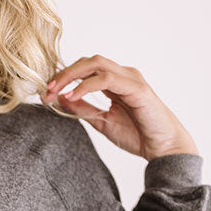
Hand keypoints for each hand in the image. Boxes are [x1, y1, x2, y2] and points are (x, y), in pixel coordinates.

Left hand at [43, 54, 198, 160]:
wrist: (164, 148)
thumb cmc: (138, 135)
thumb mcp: (103, 122)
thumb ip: (84, 110)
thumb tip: (62, 100)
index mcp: (116, 82)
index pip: (86, 70)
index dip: (64, 77)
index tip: (47, 92)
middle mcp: (123, 75)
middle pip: (88, 62)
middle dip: (64, 73)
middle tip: (46, 89)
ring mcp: (131, 79)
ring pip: (96, 65)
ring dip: (71, 76)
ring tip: (55, 91)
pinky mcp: (137, 88)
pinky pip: (107, 80)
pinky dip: (87, 86)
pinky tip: (72, 96)